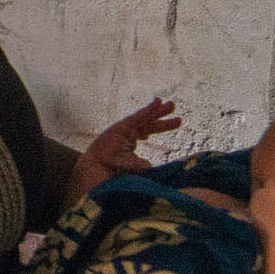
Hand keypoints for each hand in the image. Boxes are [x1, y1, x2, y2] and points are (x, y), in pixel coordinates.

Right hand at [67, 96, 181, 205]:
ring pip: (144, 117)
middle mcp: (127, 133)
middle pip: (148, 122)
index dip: (161, 126)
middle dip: (162, 116)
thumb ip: (146, 164)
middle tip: (175, 111)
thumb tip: (153, 165)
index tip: (175, 122)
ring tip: (172, 105)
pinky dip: (149, 109)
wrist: (99, 169)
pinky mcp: (121, 126)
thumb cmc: (114, 171)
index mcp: (129, 143)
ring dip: (158, 111)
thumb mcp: (136, 168)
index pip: (148, 130)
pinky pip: (138, 115)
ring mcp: (124, 128)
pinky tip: (158, 102)